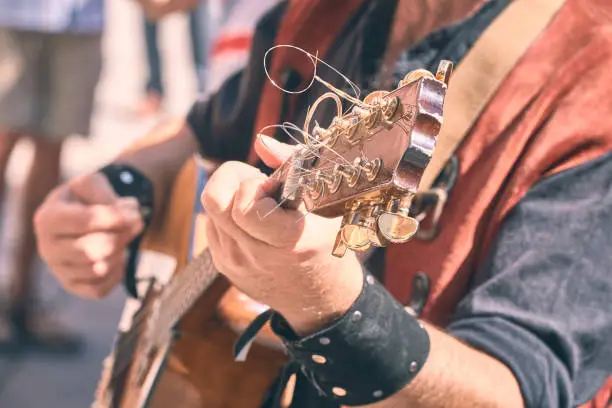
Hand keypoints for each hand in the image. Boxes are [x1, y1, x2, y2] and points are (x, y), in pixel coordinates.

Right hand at [34, 172, 142, 298]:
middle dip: (122, 236)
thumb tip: (130, 219)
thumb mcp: (93, 184)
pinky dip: (117, 272)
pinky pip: (100, 288)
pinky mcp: (71, 286)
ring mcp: (57, 270)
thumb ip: (109, 197)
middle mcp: (46, 248)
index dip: (113, 218)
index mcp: (47, 218)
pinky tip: (116, 257)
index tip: (134, 214)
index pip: (82, 222)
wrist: (81, 216)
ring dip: (121, 252)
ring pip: (100, 269)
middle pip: (94, 250)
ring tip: (122, 237)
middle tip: (136, 224)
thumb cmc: (86, 198)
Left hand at [201, 136, 362, 334]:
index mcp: (288, 242)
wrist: (320, 302)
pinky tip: (251, 221)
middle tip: (257, 184)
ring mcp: (235, 264)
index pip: (244, 206)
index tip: (274, 186)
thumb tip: (260, 142)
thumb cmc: (329, 247)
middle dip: (233, 179)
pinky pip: (212, 227)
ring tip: (258, 203)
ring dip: (230, 196)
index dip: (254, 185)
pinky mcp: (223, 267)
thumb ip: (293, 167)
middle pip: (215, 201)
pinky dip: (227, 215)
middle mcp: (256, 256)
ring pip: (210, 212)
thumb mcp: (326, 206)